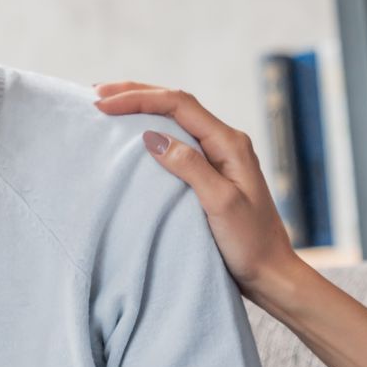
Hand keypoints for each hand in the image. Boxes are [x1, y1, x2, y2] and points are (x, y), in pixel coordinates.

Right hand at [93, 82, 307, 302]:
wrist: (271, 273)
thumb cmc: (251, 242)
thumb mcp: (221, 204)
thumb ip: (190, 167)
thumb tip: (151, 136)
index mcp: (230, 143)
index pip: (179, 104)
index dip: (139, 98)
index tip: (102, 104)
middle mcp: (225, 143)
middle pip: (176, 104)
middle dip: (136, 94)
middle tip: (96, 94)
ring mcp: (218, 157)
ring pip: (175, 119)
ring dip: (142, 108)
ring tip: (109, 105)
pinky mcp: (211, 174)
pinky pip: (177, 142)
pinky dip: (151, 132)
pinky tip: (134, 136)